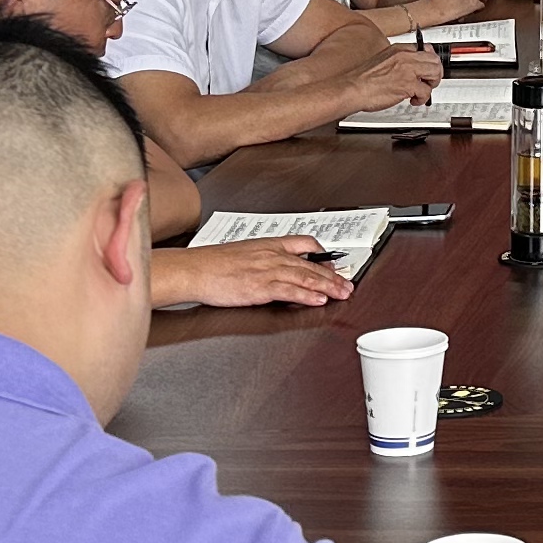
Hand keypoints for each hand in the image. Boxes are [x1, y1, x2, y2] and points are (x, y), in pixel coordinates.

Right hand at [156, 239, 352, 311]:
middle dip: (332, 275)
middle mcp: (272, 255)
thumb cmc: (211, 264)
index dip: (322, 253)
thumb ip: (260, 259)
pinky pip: (290, 291)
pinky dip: (307, 295)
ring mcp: (268, 270)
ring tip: (342, 293)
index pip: (303, 243)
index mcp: (267, 245)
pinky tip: (319, 299)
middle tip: (347, 284)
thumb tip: (271, 268)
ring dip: (328, 286)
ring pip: (305, 277)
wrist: (194, 269)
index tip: (333, 262)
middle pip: (310, 264)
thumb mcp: (241, 253)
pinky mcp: (261, 287)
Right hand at [357, 43, 444, 108]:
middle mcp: (405, 57)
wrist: (353, 88)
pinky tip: (413, 100)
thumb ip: (398, 61)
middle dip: (435, 73)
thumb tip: (411, 69)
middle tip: (429, 82)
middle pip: (435, 60)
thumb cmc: (363, 79)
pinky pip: (426, 91)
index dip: (430, 62)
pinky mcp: (408, 84)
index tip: (428, 70)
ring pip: (435, 72)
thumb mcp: (383, 60)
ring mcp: (407, 70)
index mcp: (399, 49)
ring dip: (432, 84)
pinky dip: (422, 99)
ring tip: (422, 91)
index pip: (425, 49)